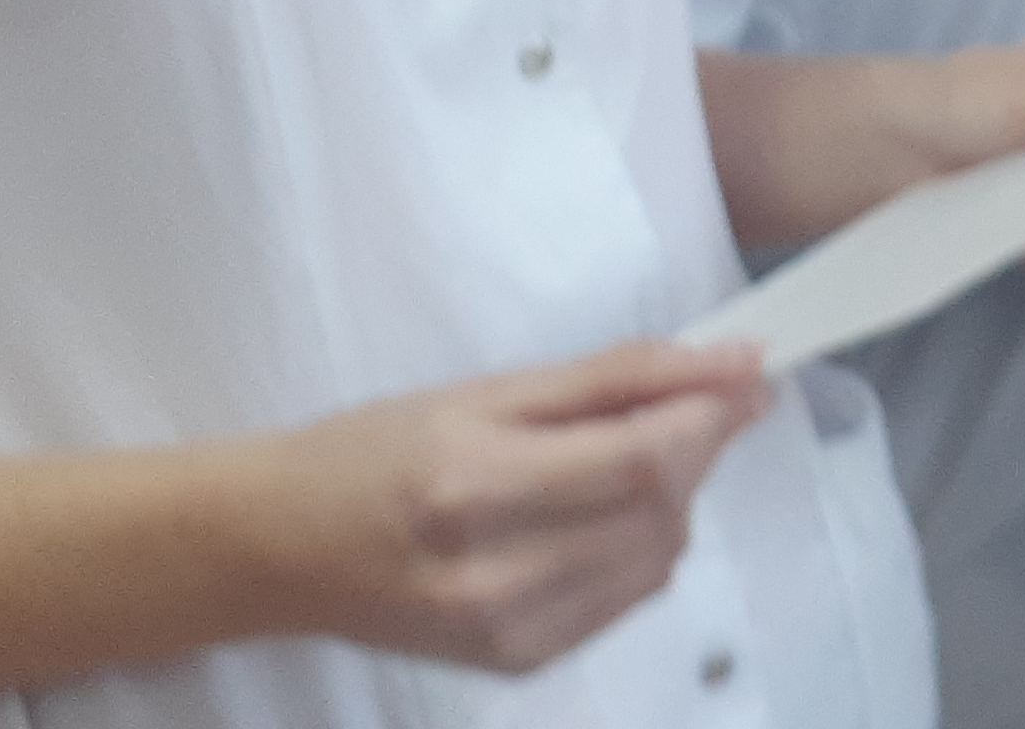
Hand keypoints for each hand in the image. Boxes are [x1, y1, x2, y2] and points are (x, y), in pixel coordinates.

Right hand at [234, 343, 769, 674]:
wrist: (276, 549)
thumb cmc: (369, 453)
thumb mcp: (483, 390)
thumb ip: (613, 378)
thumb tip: (728, 363)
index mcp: (473, 487)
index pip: (640, 461)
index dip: (710, 415)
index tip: (749, 372)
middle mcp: (494, 574)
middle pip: (659, 511)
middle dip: (697, 448)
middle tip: (688, 403)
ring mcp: (509, 631)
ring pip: (659, 556)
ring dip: (672, 496)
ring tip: (625, 455)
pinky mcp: (521, 661)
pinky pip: (630, 595)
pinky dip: (640, 543)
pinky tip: (598, 512)